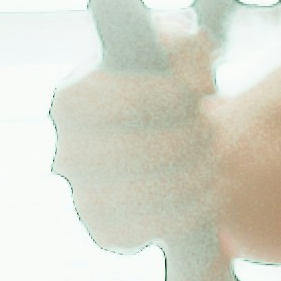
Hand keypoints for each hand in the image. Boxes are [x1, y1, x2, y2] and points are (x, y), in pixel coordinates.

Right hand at [47, 30, 221, 252]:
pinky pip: (143, 233)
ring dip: (189, 178)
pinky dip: (183, 215)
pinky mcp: (104, 232)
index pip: (106, 100)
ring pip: (137, 195)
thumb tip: (196, 85)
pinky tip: (206, 194)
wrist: (167, 135)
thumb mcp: (176, 48)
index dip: (156, 97)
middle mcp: (66, 152)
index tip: (196, 94)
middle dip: (182, 141)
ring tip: (214, 162)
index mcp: (69, 100)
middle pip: (126, 151)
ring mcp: (81, 197)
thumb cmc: (165, 82)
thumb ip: (187, 47)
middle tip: (212, 131)